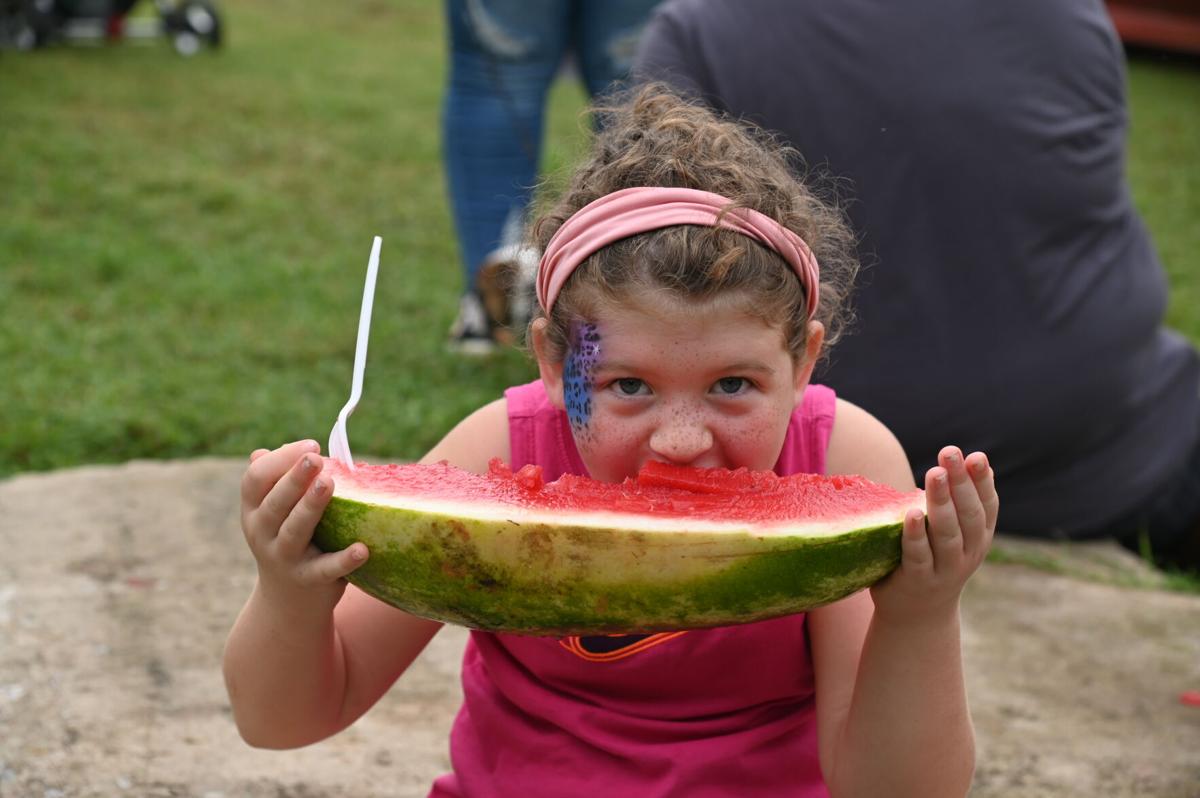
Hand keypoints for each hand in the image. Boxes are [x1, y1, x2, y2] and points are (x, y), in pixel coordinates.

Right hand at [239, 440, 367, 611]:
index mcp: (254, 510)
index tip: (312, 444)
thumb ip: (273, 483)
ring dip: (310, 507)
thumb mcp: (273, 514)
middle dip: (293, 479)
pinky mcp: (309, 580)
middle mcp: (262, 533)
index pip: (255, 479)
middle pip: (275, 503)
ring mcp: (284, 558)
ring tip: (328, 483)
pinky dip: (344, 560)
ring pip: (295, 530)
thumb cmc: (288, 541)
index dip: (280, 459)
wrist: (288, 603)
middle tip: (315, 458)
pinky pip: (327, 568)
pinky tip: (362, 549)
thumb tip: (263, 451)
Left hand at [871, 446, 997, 622]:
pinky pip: (919, 555)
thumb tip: (969, 461)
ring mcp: (946, 569)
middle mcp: (968, 553)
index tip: (976, 456)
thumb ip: (960, 503)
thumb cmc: (933, 559)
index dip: (982, 481)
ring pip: (947, 533)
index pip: (986, 505)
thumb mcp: (955, 533)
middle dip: (961, 482)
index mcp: (979, 537)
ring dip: (941, 501)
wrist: (917, 614)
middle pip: (968, 515)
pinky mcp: (919, 580)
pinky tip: (912, 513)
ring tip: (934, 473)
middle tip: (950, 453)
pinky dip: (916, 535)